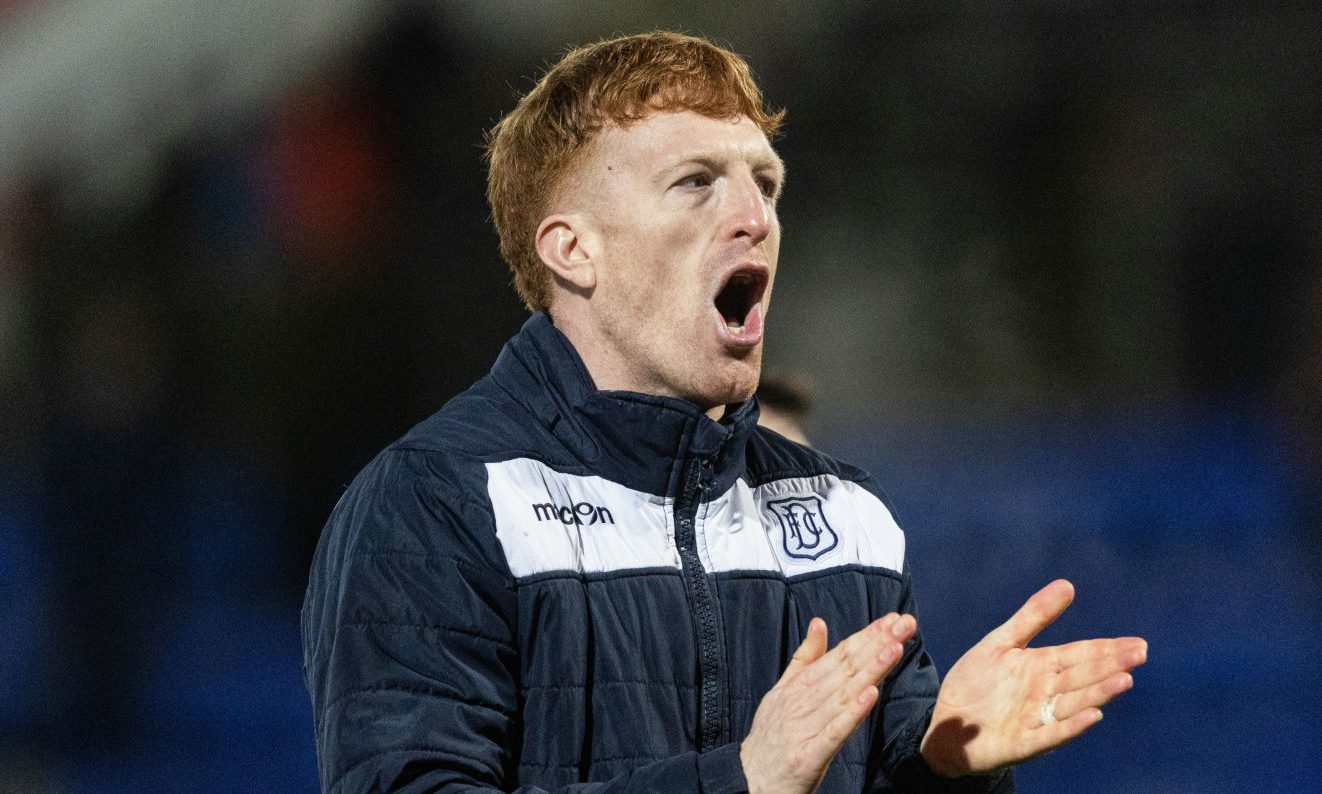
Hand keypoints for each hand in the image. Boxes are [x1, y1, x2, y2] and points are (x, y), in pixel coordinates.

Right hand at [741, 613, 915, 793]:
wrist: (748, 780)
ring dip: (870, 671)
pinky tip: (872, 695)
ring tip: (893, 650)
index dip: (868, 635)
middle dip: (877, 644)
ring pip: (843, 694)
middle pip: (845, 669)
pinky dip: (853, 712)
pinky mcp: (808, 755)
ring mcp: (805, 727)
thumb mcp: (782, 691)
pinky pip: (834, 731)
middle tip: (904, 625)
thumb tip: (819, 623)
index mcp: (799, 685)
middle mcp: (802, 701)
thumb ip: (804, 658)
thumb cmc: (771, 736)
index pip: (839, 654)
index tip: (894, 620)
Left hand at [919, 580, 1147, 776]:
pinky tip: (1092, 716)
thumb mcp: (1001, 643)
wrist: (944, 722)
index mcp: (1041, 668)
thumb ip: (1033, 617)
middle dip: (1110, 666)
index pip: (1080, 655)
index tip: (1137, 643)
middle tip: (1139, 654)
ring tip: (1123, 680)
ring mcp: (1036, 719)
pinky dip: (1070, 726)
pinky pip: (1049, 735)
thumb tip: (1068, 584)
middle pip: (1082, 677)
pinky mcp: (1021, 743)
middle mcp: (1045, 693)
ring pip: (1072, 704)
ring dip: (1097, 693)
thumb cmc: (976, 683)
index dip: (1107, 650)